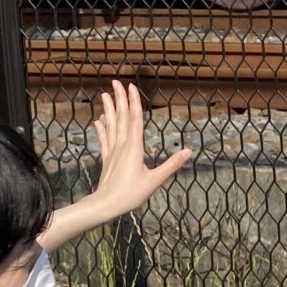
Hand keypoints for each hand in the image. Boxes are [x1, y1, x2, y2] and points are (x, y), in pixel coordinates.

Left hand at [88, 81, 190, 218]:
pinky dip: (101, 129)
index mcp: (134, 147)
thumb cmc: (130, 194)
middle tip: (115, 82)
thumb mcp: (154, 180)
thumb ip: (171, 165)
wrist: (105, 205)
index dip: (134, 102)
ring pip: (111, 125)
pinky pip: (104, 139)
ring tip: (104, 95)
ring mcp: (112, 151)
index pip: (135, 119)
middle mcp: (122, 145)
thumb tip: (188, 151)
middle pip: (121, 117)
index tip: (131, 87)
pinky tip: (98, 121)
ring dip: (108, 109)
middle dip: (119, 99)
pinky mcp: (106, 159)